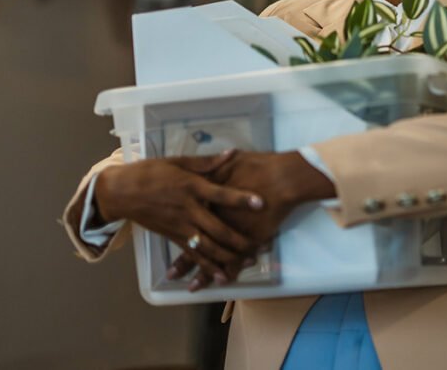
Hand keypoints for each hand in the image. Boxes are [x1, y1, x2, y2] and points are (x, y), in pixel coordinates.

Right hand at [94, 151, 264, 283]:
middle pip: (218, 229)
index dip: (241, 199)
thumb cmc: (150, 172)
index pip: (221, 195)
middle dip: (241, 240)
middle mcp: (188, 210)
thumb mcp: (178, 161)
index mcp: (192, 187)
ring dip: (229, 257)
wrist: (120, 193)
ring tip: (249, 261)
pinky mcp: (173, 238)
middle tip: (261, 245)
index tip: (261, 203)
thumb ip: (207, 162)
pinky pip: (193, 255)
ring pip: (208, 247)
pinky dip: (207, 267)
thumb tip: (233, 152)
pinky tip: (222, 276)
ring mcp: (180, 227)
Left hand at [167, 150, 335, 288]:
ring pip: (211, 256)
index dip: (172, 229)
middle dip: (183, 262)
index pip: (184, 217)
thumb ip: (213, 163)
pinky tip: (221, 281)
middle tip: (172, 275)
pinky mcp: (246, 239)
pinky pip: (233, 260)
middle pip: (194, 243)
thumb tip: (200, 167)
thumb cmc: (257, 166)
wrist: (281, 178)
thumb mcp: (228, 160)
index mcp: (204, 198)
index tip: (165, 241)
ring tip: (192, 286)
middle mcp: (211, 218)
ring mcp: (228, 231)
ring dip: (202, 271)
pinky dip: (227, 270)